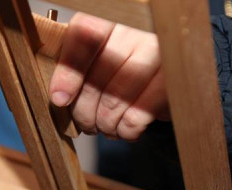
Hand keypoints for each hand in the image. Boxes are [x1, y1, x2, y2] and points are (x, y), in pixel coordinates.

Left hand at [49, 13, 168, 140]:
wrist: (170, 64)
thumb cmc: (126, 62)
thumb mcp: (100, 54)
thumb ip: (77, 66)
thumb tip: (60, 98)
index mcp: (112, 19)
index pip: (85, 37)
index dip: (69, 72)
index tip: (60, 99)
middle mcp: (136, 31)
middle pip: (98, 79)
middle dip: (85, 111)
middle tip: (85, 123)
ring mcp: (158, 56)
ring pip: (115, 101)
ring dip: (105, 123)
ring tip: (105, 127)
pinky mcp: (170, 83)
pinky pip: (138, 116)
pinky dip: (126, 129)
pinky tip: (125, 128)